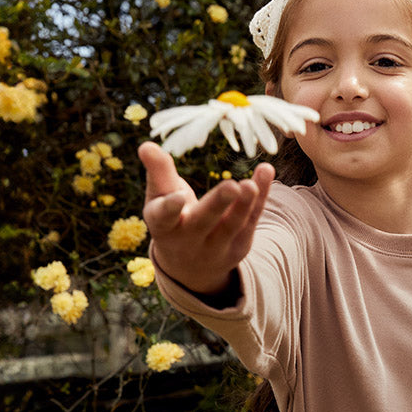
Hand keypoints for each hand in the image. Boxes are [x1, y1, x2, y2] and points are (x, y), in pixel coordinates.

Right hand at [138, 141, 274, 295]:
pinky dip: (260, 197)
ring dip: (244, 204)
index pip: (164, 218)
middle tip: (232, 186)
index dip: (170, 208)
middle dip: (218, 205)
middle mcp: (189, 240)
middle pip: (204, 221)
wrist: (190, 267)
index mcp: (164, 226)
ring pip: (233, 224)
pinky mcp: (239, 246)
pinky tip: (265, 171)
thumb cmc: (171, 219)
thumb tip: (146, 145)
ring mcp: (217, 247)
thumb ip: (158, 172)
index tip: (178, 197)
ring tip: (251, 184)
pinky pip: (252, 219)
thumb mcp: (159, 198)